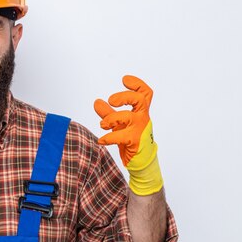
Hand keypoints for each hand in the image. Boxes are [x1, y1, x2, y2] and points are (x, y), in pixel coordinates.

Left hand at [94, 75, 161, 194]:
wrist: (140, 162)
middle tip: (111, 101)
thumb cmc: (131, 139)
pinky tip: (101, 141)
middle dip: (124, 97)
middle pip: (139, 100)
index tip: (124, 79)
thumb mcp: (118, 124)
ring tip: (102, 125)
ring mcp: (140, 130)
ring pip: (128, 117)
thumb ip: (108, 113)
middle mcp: (143, 118)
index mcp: (140, 112)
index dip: (137, 84)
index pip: (145, 93)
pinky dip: (108, 138)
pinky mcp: (135, 142)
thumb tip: (97, 101)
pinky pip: (121, 136)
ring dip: (111, 119)